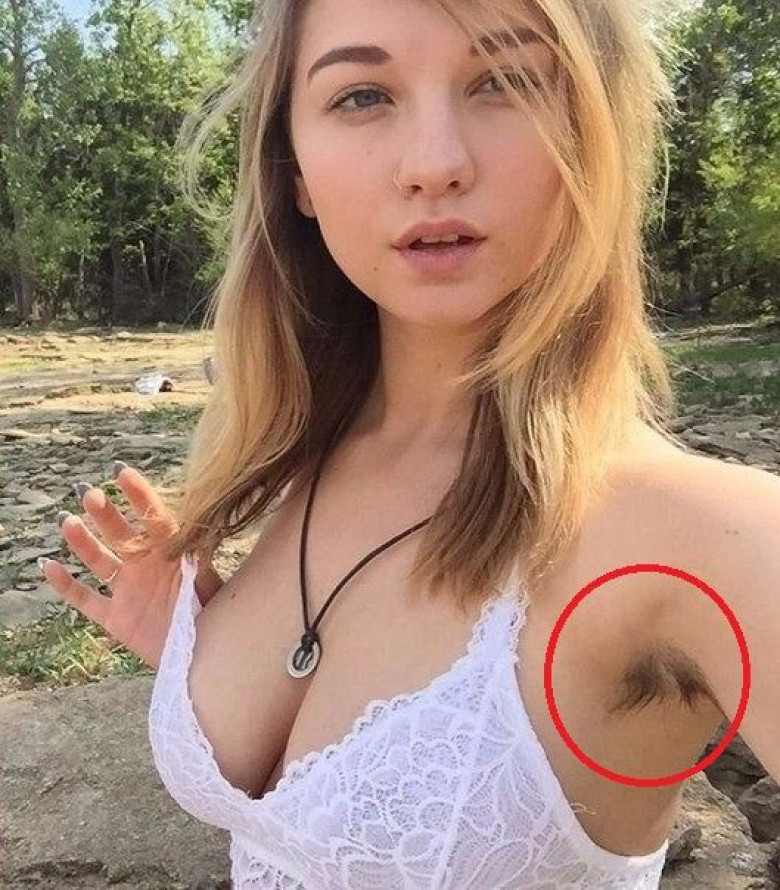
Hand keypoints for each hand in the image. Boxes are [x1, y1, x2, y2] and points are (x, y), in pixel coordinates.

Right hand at [40, 464, 221, 668]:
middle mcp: (146, 566)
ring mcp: (129, 590)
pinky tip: (47, 565)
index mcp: (172, 553)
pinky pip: (85, 599)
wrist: (205, 655)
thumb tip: (208, 521)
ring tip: (67, 521)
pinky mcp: (116, 618)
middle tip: (90, 493)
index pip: (154, 517)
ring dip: (82, 542)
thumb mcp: (213, 579)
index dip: (139, 495)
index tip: (121, 472)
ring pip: (99, 561)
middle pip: (121, 534)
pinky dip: (65, 585)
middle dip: (105, 514)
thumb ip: (203, 553)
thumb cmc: (215, 614)